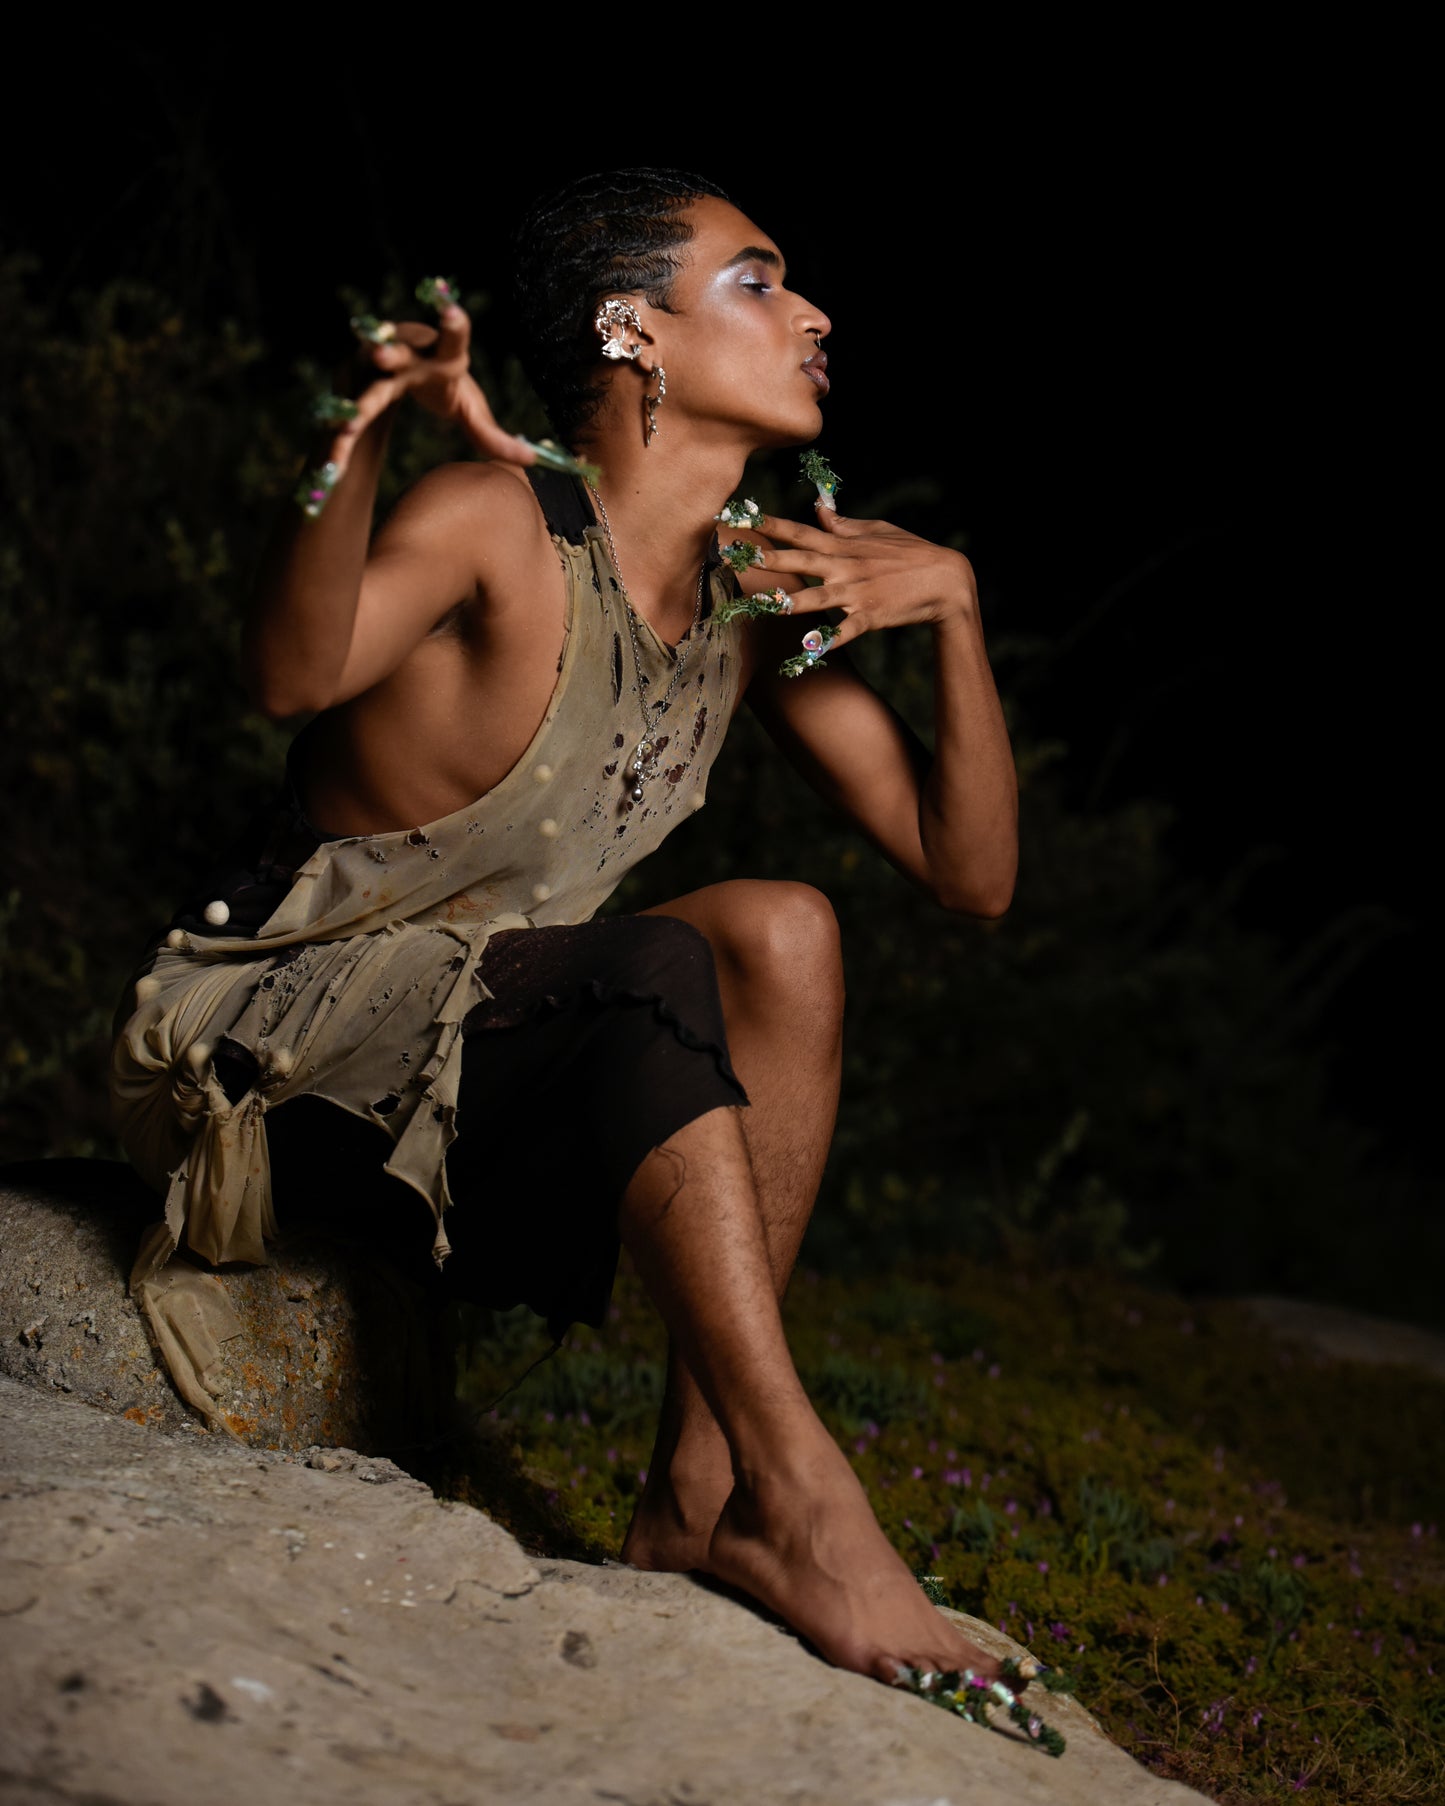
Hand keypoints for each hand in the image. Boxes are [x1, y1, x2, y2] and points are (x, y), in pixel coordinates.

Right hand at [326, 302, 531, 477]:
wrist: (395, 373)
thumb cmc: (441, 386)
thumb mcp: (469, 409)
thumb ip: (493, 436)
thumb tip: (532, 461)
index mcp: (442, 357)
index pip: (452, 339)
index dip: (452, 325)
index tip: (453, 312)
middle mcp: (406, 356)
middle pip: (397, 357)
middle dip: (388, 356)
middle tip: (382, 357)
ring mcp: (374, 372)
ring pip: (364, 393)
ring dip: (353, 410)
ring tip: (345, 433)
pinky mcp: (353, 391)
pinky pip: (346, 420)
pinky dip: (339, 443)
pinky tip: (332, 465)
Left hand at [749, 499, 978, 652]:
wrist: (946, 580)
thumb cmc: (911, 553)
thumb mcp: (876, 531)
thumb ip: (842, 524)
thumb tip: (817, 507)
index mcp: (843, 546)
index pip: (799, 531)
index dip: (769, 524)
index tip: (742, 516)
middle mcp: (845, 567)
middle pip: (798, 561)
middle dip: (765, 557)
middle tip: (734, 554)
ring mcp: (857, 593)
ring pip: (817, 597)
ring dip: (789, 600)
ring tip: (763, 602)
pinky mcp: (870, 617)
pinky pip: (845, 631)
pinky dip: (829, 641)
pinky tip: (809, 650)